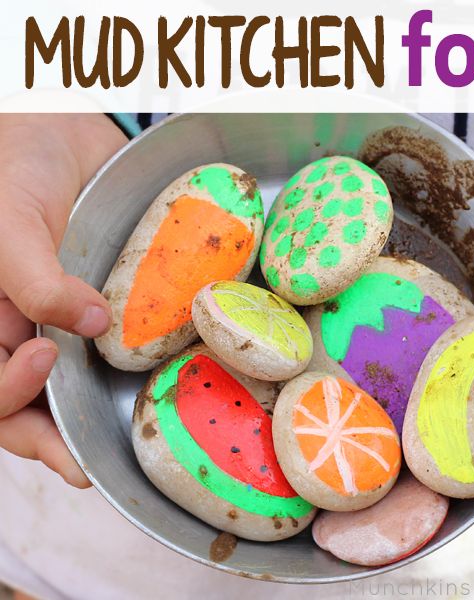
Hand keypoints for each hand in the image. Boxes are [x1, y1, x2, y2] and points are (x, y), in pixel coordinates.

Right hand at [0, 114, 126, 485]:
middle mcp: (9, 331)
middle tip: (79, 458)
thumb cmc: (14, 169)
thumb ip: (35, 278)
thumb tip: (90, 325)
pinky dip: (113, 381)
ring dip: (78, 424)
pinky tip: (139, 394)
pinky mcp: (94, 313)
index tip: (45, 362)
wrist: (59, 136)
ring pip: (58, 392)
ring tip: (107, 450)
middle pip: (15, 404)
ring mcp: (52, 326)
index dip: (4, 393)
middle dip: (43, 435)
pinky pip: (100, 357)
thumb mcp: (10, 222)